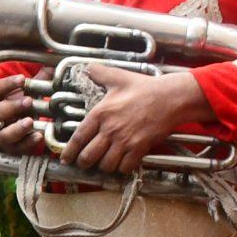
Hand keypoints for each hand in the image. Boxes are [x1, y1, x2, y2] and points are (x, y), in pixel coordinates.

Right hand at [0, 70, 48, 155]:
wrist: (17, 133)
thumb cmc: (23, 108)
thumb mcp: (29, 92)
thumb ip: (40, 79)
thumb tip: (55, 65)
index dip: (6, 85)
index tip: (22, 79)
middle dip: (11, 107)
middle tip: (28, 101)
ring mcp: (1, 136)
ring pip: (2, 134)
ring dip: (16, 128)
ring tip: (30, 121)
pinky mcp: (12, 150)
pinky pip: (17, 149)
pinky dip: (27, 143)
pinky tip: (38, 136)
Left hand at [61, 65, 211, 174]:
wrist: (171, 97)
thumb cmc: (144, 88)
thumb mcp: (118, 77)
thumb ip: (99, 73)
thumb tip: (86, 68)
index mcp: (100, 113)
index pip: (78, 138)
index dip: (69, 152)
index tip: (65, 159)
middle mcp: (110, 129)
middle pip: (88, 156)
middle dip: (84, 163)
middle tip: (84, 163)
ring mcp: (125, 141)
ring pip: (106, 165)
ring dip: (103, 167)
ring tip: (104, 163)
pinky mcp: (139, 148)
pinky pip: (125, 167)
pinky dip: (121, 169)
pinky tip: (121, 164)